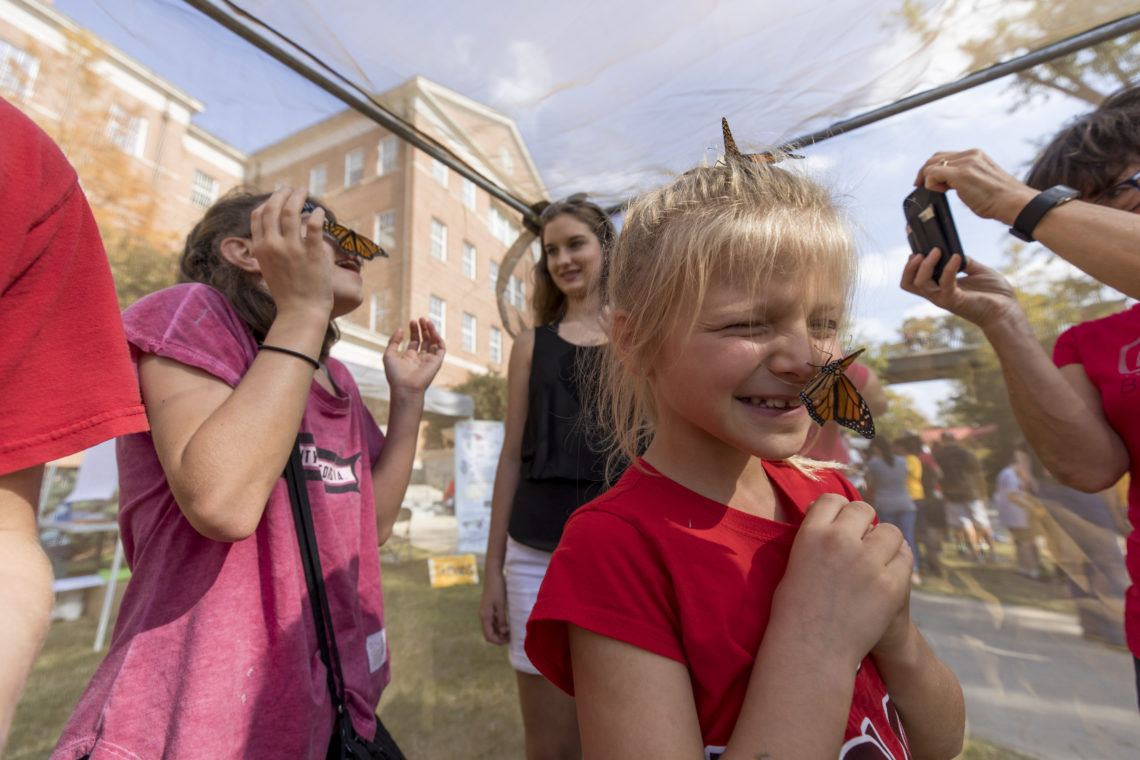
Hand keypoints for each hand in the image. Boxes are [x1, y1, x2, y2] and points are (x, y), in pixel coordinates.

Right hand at [250, 187, 333, 321]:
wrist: (300, 311)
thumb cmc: (287, 292)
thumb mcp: (269, 267)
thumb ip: (269, 248)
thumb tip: (275, 231)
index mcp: (260, 248)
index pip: (259, 215)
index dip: (269, 201)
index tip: (279, 196)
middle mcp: (273, 245)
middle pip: (274, 207)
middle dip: (283, 193)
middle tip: (294, 189)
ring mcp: (292, 249)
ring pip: (291, 211)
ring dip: (298, 196)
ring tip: (305, 191)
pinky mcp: (312, 253)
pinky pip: (313, 225)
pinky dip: (316, 214)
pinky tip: (320, 212)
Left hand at [383, 318, 444, 394]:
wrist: (405, 388)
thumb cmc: (395, 375)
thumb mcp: (389, 355)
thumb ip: (393, 341)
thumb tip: (400, 329)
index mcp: (410, 357)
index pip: (415, 341)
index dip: (414, 330)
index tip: (412, 321)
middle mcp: (421, 358)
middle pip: (425, 340)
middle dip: (423, 329)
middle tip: (420, 318)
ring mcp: (429, 360)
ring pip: (434, 342)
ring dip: (431, 331)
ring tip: (426, 321)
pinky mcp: (437, 362)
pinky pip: (441, 348)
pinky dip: (438, 338)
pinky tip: (432, 331)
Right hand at [479, 572, 509, 644]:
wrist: (493, 575)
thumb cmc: (497, 588)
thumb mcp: (501, 604)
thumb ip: (501, 619)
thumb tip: (502, 633)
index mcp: (485, 616)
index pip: (488, 636)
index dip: (498, 641)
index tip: (508, 640)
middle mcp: (483, 615)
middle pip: (488, 633)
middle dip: (498, 638)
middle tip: (510, 637)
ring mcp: (485, 612)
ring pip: (490, 628)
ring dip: (498, 632)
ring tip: (510, 631)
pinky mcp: (488, 608)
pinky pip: (492, 621)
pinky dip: (498, 625)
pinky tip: (506, 624)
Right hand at [771, 495, 911, 667]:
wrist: (813, 652)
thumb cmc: (796, 610)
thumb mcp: (794, 565)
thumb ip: (814, 538)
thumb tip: (827, 513)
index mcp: (810, 534)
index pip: (832, 500)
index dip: (838, 510)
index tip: (841, 522)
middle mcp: (840, 541)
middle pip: (863, 509)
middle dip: (863, 522)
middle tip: (861, 541)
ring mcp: (869, 562)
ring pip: (890, 531)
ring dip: (885, 542)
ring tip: (877, 559)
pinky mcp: (892, 584)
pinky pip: (906, 556)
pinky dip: (900, 561)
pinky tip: (889, 573)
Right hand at [900, 249, 1025, 333]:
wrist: (1007, 311)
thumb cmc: (994, 294)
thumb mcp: (977, 271)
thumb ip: (964, 261)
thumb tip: (954, 250)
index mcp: (939, 288)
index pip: (913, 278)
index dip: (908, 264)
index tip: (914, 246)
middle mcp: (937, 294)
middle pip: (908, 283)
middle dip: (909, 267)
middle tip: (920, 252)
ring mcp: (944, 298)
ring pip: (920, 283)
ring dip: (925, 265)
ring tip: (936, 251)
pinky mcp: (955, 300)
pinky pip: (945, 283)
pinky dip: (948, 268)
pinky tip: (957, 257)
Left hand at [916, 149, 1037, 224]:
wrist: (1015, 203)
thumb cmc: (1000, 199)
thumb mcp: (982, 181)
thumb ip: (966, 178)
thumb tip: (948, 185)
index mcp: (976, 155)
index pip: (946, 155)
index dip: (932, 167)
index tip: (926, 180)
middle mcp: (971, 155)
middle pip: (935, 157)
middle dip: (924, 171)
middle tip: (919, 185)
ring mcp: (966, 163)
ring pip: (932, 164)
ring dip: (927, 179)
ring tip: (934, 191)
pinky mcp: (962, 174)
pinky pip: (933, 174)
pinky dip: (930, 184)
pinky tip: (940, 192)